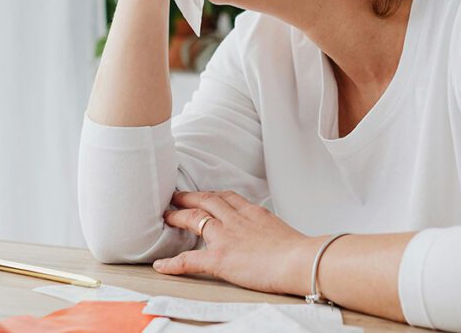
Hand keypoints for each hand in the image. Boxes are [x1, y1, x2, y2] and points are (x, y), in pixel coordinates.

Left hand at [154, 190, 315, 294]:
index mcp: (252, 212)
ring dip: (177, 216)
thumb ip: (268, 228)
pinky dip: (173, 263)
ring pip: (194, 218)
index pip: (228, 197)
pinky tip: (161, 265)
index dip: (213, 195)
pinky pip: (189, 260)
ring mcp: (225, 237)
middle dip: (189, 197)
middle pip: (206, 201)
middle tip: (175, 196)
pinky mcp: (219, 258)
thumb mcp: (281, 229)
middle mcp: (235, 219)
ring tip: (166, 216)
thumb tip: (269, 236)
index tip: (205, 194)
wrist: (299, 260)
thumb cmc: (298, 251)